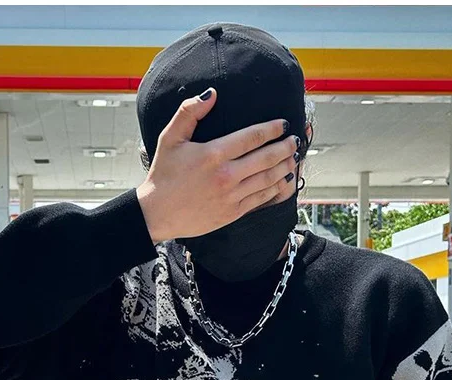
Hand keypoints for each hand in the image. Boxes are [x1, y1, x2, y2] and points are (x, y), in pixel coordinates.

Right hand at [136, 87, 300, 243]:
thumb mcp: (170, 138)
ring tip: (293, 158)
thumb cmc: (163, 174)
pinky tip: (282, 181)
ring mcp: (231, 196)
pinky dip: (275, 188)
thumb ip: (189, 112)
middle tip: (295, 140)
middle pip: (266, 157)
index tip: (283, 124)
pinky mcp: (232, 213)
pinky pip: (261, 199)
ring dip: (285, 167)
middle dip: (285, 147)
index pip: (252, 137)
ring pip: (268, 179)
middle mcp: (226, 175)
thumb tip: (212, 93)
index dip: (272, 129)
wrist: (157, 214)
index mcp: (213, 154)